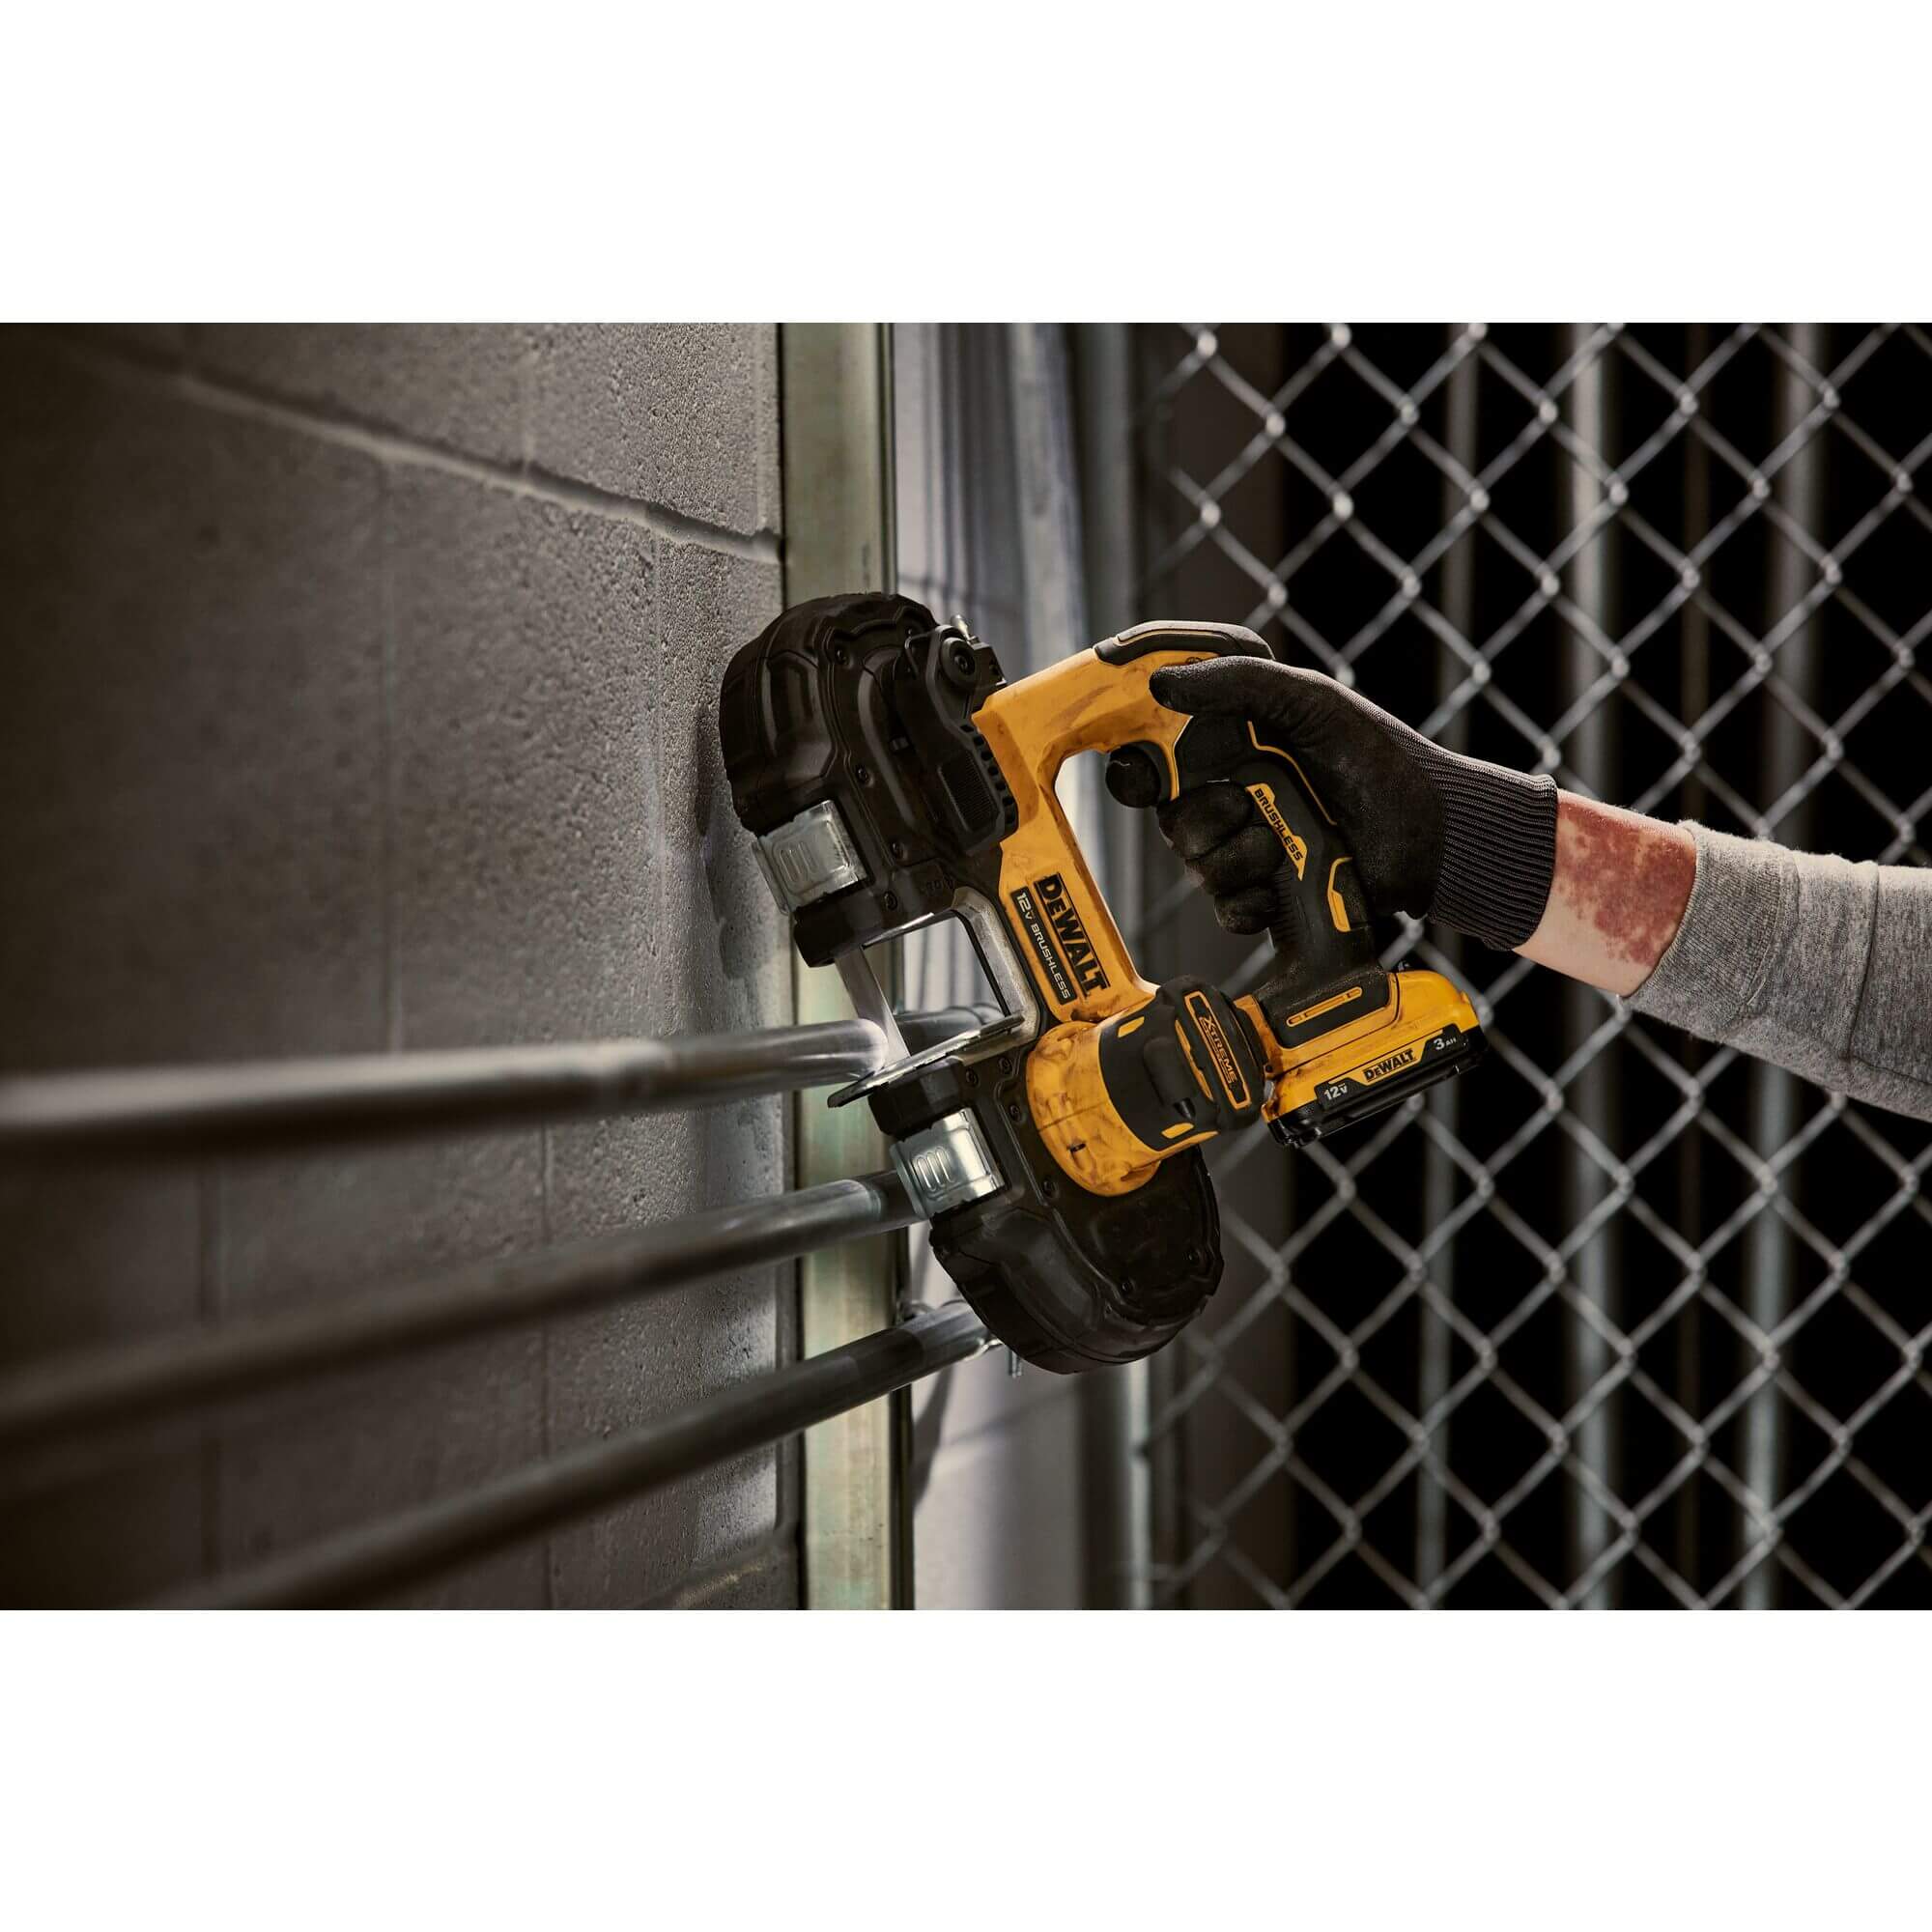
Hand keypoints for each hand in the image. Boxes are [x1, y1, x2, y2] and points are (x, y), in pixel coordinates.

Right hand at [1107, 653, 1557, 951]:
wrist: (1430, 830)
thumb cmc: (1377, 754)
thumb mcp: (1309, 700)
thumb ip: (1236, 683)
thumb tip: (1159, 683)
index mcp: (1229, 749)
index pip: (1153, 762)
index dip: (1137, 771)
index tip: (1145, 774)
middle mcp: (1230, 799)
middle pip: (1169, 819)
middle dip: (1201, 819)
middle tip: (1243, 806)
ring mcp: (1248, 850)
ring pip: (1196, 865)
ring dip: (1234, 858)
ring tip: (1281, 846)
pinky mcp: (1268, 897)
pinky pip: (1226, 911)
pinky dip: (1245, 905)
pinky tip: (1273, 893)